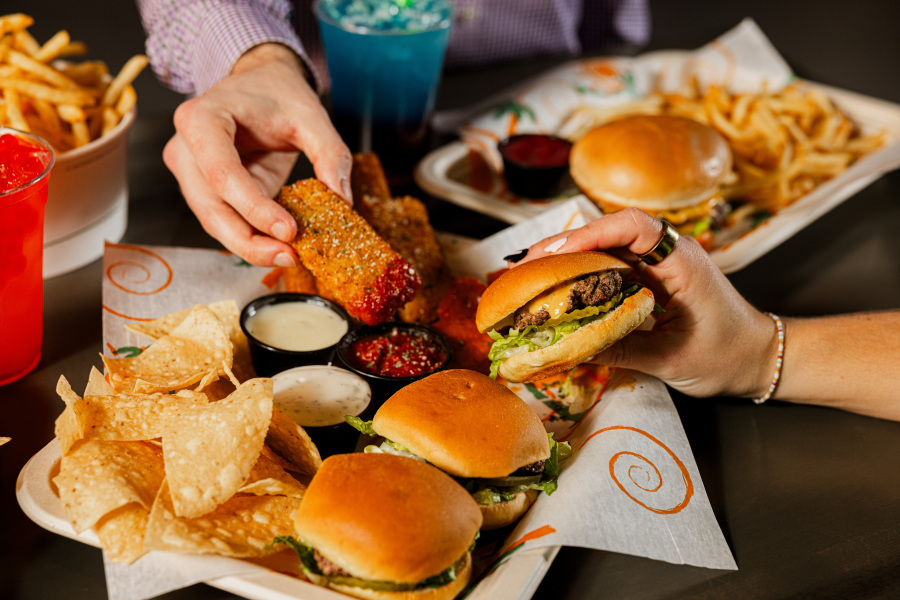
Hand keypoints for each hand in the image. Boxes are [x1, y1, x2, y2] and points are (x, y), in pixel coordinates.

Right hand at [163, 43, 351, 265]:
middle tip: (290, 256)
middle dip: (250, 241)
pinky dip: (251, 237)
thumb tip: (342, 200)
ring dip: (250, 246)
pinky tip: (279, 246)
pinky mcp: (204, 190)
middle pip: (211, 208)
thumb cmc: (278, 93)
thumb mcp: (312, 117)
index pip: (222, 173)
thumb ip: (330, 154)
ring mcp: (190, 172)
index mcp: (200, 118)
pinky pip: (225, 221)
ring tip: (289, 255)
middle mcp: (185, 148)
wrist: (260, 82)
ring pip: (214, 222)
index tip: (289, 231)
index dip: (254, 207)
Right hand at [514, 208, 777, 397]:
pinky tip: (556, 292)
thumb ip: (620, 350)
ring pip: (606, 249)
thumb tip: (567, 348)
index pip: (633, 227)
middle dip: (564, 247)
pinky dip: (582, 277)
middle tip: (524, 268)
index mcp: (682, 261)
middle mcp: (669, 253)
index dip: (590, 233)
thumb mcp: (670, 360)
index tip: (555, 252)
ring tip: (530, 278)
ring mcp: (659, 264)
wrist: (758, 358)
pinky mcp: (651, 279)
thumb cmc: (726, 356)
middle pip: (609, 233)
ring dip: (568, 260)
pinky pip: (611, 268)